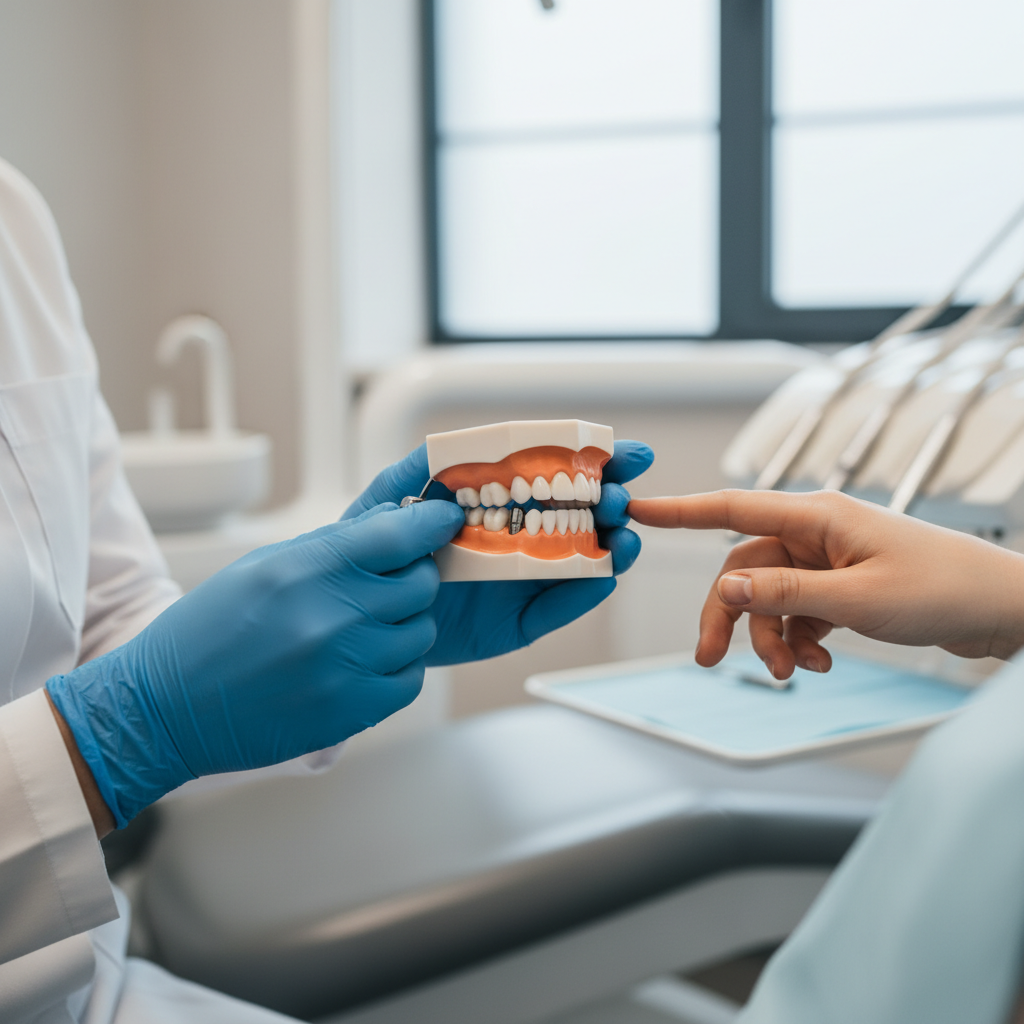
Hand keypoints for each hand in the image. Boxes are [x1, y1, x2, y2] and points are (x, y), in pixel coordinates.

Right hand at [46, 501, 463, 827]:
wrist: (167, 708)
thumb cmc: (213, 628)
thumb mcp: (266, 564)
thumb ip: (334, 544)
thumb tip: (395, 520)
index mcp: (308, 567)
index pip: (401, 534)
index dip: (433, 522)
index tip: (446, 520)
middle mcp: (334, 614)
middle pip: (421, 584)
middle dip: (415, 578)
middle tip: (392, 583)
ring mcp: (346, 666)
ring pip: (421, 632)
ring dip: (406, 626)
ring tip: (368, 628)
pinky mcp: (351, 711)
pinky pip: (410, 679)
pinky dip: (399, 668)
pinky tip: (368, 662)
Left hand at [344, 440, 653, 664]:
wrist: (360, 610)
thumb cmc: (375, 546)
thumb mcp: (393, 495)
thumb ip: (428, 464)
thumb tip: (471, 443)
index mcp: (499, 498)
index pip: (557, 472)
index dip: (596, 461)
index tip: (626, 455)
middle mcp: (518, 536)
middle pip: (582, 515)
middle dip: (611, 502)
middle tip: (618, 499)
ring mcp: (521, 580)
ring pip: (582, 561)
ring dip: (611, 547)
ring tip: (623, 539)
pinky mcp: (516, 622)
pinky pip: (556, 609)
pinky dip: (583, 594)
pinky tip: (602, 577)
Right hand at [628, 489, 1023, 679]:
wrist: (1001, 610)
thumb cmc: (944, 588)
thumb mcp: (856, 599)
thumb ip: (785, 594)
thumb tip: (726, 588)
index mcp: (817, 516)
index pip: (730, 508)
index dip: (678, 510)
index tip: (636, 509)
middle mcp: (816, 533)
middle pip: (744, 568)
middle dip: (728, 616)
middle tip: (709, 658)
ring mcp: (828, 560)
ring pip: (769, 596)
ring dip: (770, 637)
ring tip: (788, 672)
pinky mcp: (842, 586)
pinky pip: (797, 611)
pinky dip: (799, 640)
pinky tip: (819, 662)